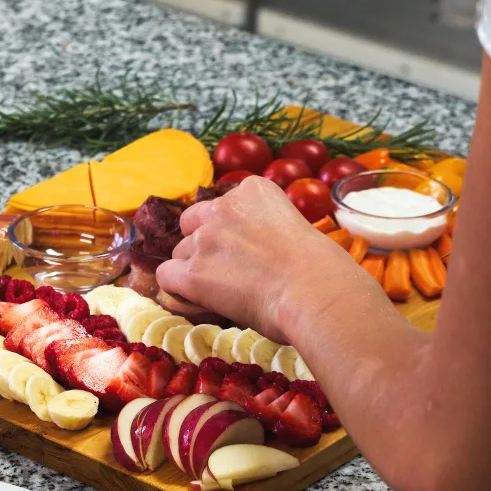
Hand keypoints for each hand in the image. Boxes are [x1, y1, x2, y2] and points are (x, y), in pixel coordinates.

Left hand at [158, 176, 358, 340]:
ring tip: (223, 293)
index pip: (223, 204)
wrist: (316, 291)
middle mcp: (224, 206)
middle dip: (204, 243)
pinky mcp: (193, 272)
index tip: (246, 249)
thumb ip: (270, 228)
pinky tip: (198, 301)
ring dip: (196, 269)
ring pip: (181, 252)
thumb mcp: (297, 228)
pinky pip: (167, 277)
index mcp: (254, 190)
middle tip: (227, 270)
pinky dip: (179, 289)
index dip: (230, 230)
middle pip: (193, 222)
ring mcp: (205, 238)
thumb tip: (265, 253)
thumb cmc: (323, 269)